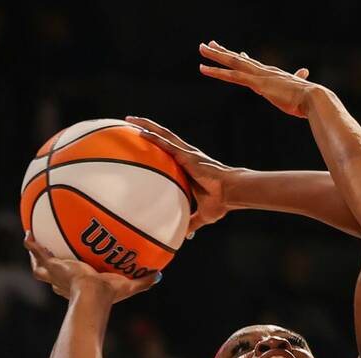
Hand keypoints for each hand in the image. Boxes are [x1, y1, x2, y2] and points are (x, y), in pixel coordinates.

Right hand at [25, 234, 156, 302]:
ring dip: (35, 256)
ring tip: (32, 244)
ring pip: (38, 267)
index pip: (70, 284)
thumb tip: (160, 275)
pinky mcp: (52, 266)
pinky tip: (28, 233)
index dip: (69, 279)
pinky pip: (38, 252)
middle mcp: (62, 283)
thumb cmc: (108, 295)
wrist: (92, 295)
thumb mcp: (128, 286)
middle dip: (48, 269)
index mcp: (77, 287)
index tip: (74, 272)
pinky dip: (32, 244)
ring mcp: (55, 275)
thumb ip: (143, 281)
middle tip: (48, 259)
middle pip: (50, 277)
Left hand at [125, 116, 238, 235]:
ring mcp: (186, 153)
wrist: (231, 192)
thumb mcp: (202, 215)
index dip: (156, 144)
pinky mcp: (187, 155)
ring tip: (130, 119)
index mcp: (187, 166)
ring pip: (162, 134)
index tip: (141, 140)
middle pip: (162, 137)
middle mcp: (185, 156)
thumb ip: (191, 222)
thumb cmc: (221, 201)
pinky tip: (140, 131)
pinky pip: (166, 144)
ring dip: (146, 125)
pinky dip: (153, 137)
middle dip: (146, 127)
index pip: (168, 152)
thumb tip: (186, 236)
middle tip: (129, 122)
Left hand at [198, 40, 314, 117]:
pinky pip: (232, 76)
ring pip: (233, 63)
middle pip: (239, 59)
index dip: (243, 58)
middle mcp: (265, 71)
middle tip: (209, 44)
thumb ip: (300, 81)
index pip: (254, 64)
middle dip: (223, 51)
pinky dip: (217, 72)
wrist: (314, 99)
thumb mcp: (301, 90)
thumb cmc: (309, 100)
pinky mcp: (257, 84)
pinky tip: (204, 69)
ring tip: (201, 48)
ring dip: (215, 56)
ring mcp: (260, 76)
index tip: (235, 52)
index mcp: (273, 74)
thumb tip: (306, 75)